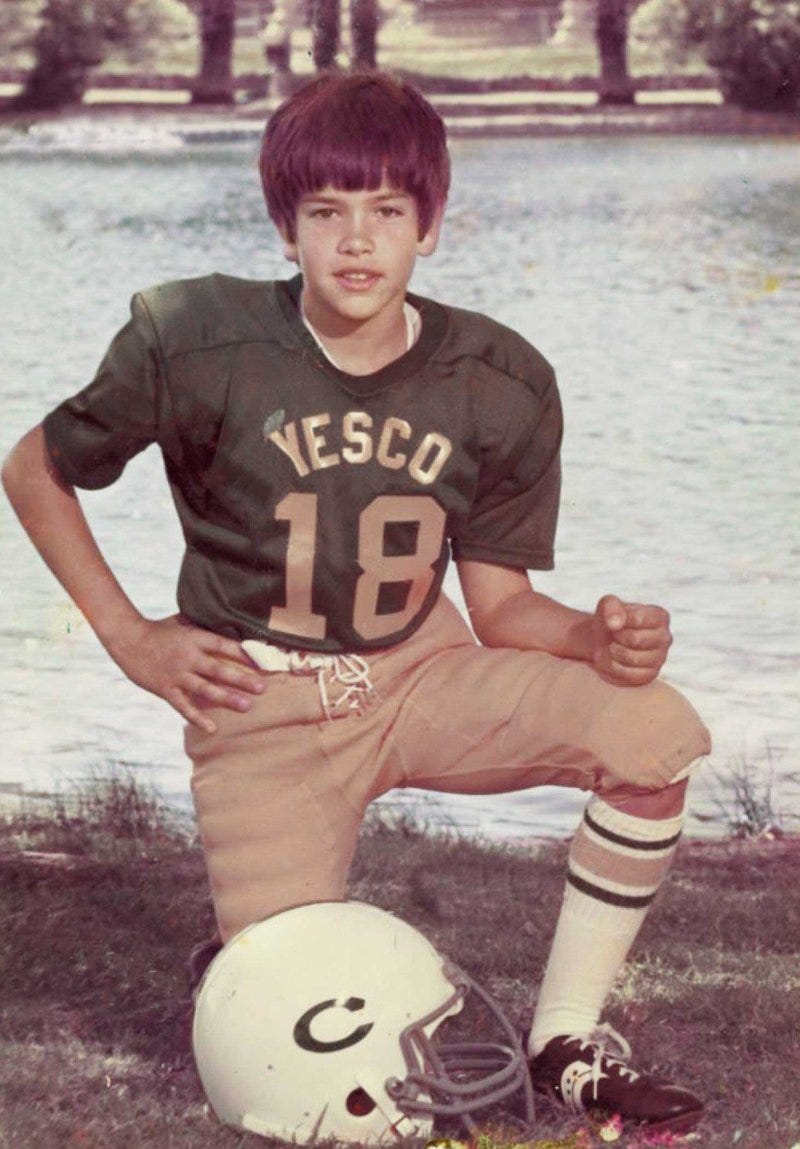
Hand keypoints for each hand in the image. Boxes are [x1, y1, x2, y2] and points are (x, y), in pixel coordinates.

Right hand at [107, 614, 264, 732]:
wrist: (127, 639)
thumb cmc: (159, 629)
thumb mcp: (183, 621)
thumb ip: (204, 627)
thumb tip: (230, 624)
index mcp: (195, 638)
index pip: (224, 645)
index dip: (244, 653)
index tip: (264, 659)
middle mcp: (188, 657)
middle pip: (219, 669)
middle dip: (242, 679)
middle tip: (262, 688)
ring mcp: (177, 675)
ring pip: (206, 689)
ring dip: (227, 699)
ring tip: (247, 706)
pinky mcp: (166, 689)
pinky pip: (184, 706)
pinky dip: (197, 718)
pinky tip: (213, 727)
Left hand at [590, 595, 672, 685]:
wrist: (603, 641)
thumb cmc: (610, 620)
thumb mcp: (607, 605)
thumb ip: (611, 607)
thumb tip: (615, 623)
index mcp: (660, 617)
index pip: (638, 619)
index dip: (618, 621)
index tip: (612, 622)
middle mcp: (665, 638)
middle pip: (635, 639)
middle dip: (615, 637)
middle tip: (610, 635)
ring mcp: (660, 658)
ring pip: (631, 659)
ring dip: (611, 652)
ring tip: (608, 646)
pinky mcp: (649, 675)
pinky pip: (627, 675)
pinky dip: (611, 667)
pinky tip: (610, 659)